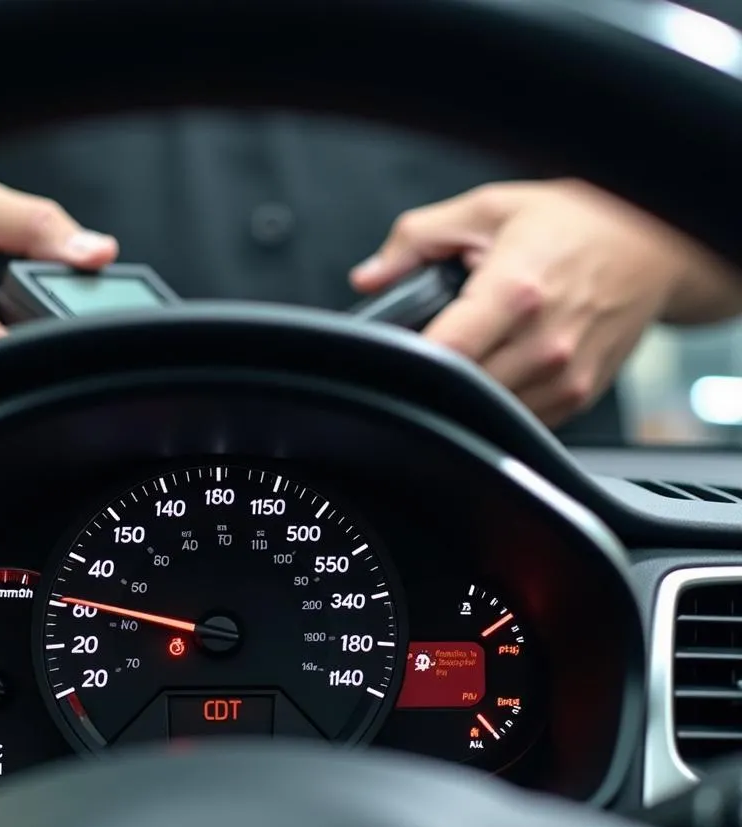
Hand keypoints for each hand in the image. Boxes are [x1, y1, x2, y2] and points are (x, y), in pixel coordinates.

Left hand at [350, 179, 741, 425]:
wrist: (656, 244)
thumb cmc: (576, 222)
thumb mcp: (488, 209)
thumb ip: (416, 239)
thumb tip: (367, 278)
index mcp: (516, 292)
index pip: (445, 352)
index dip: (406, 360)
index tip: (386, 357)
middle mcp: (544, 343)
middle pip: (459, 390)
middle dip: (432, 376)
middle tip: (429, 346)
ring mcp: (564, 377)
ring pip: (485, 413)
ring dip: (463, 393)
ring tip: (468, 353)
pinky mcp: (577, 398)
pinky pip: (517, 420)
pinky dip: (496, 402)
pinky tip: (497, 368)